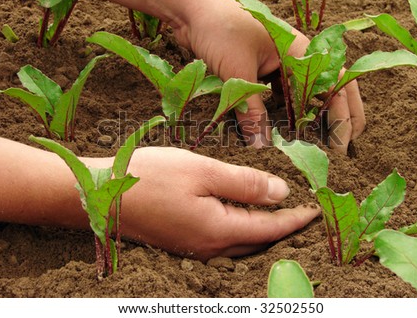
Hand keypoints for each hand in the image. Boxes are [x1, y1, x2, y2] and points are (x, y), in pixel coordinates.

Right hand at [0, 138, 319, 260]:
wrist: (102, 192)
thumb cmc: (151, 176)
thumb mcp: (203, 170)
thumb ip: (245, 184)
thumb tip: (282, 193)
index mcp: (218, 229)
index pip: (269, 228)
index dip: (294, 220)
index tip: (313, 211)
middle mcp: (209, 246)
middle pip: (257, 240)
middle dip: (282, 227)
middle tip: (301, 212)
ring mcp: (193, 246)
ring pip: (240, 241)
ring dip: (262, 229)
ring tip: (278, 213)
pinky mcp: (182, 240)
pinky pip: (222, 239)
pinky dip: (239, 227)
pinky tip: (240, 214)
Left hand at [174, 0, 364, 151]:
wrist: (192, 8)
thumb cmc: (220, 29)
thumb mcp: (239, 73)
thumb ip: (251, 111)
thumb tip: (262, 145)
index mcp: (300, 51)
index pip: (333, 86)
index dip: (343, 115)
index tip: (343, 144)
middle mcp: (294, 56)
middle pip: (328, 87)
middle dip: (341, 114)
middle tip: (344, 145)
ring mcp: (278, 61)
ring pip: (305, 91)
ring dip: (314, 114)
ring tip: (322, 139)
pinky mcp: (260, 67)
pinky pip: (281, 92)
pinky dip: (288, 109)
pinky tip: (288, 125)